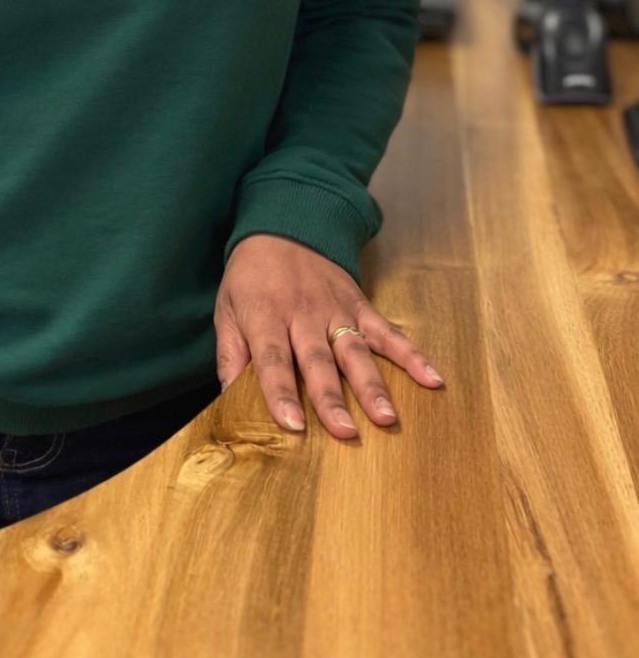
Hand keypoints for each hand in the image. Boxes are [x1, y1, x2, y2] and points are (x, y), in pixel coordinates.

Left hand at [214, 234, 445, 438]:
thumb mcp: (226, 308)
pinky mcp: (359, 305)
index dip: (281, 392)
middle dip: (331, 398)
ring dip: (371, 384)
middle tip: (345, 432)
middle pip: (318, 361)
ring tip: (386, 417)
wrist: (283, 224)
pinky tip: (431, 378)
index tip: (292, 425)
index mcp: (266, 316)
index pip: (272, 360)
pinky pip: (386, 331)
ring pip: (355, 351)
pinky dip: (410, 354)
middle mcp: (303, 314)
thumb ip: (230, 354)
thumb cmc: (250, 276)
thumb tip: (229, 400)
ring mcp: (335, 309)